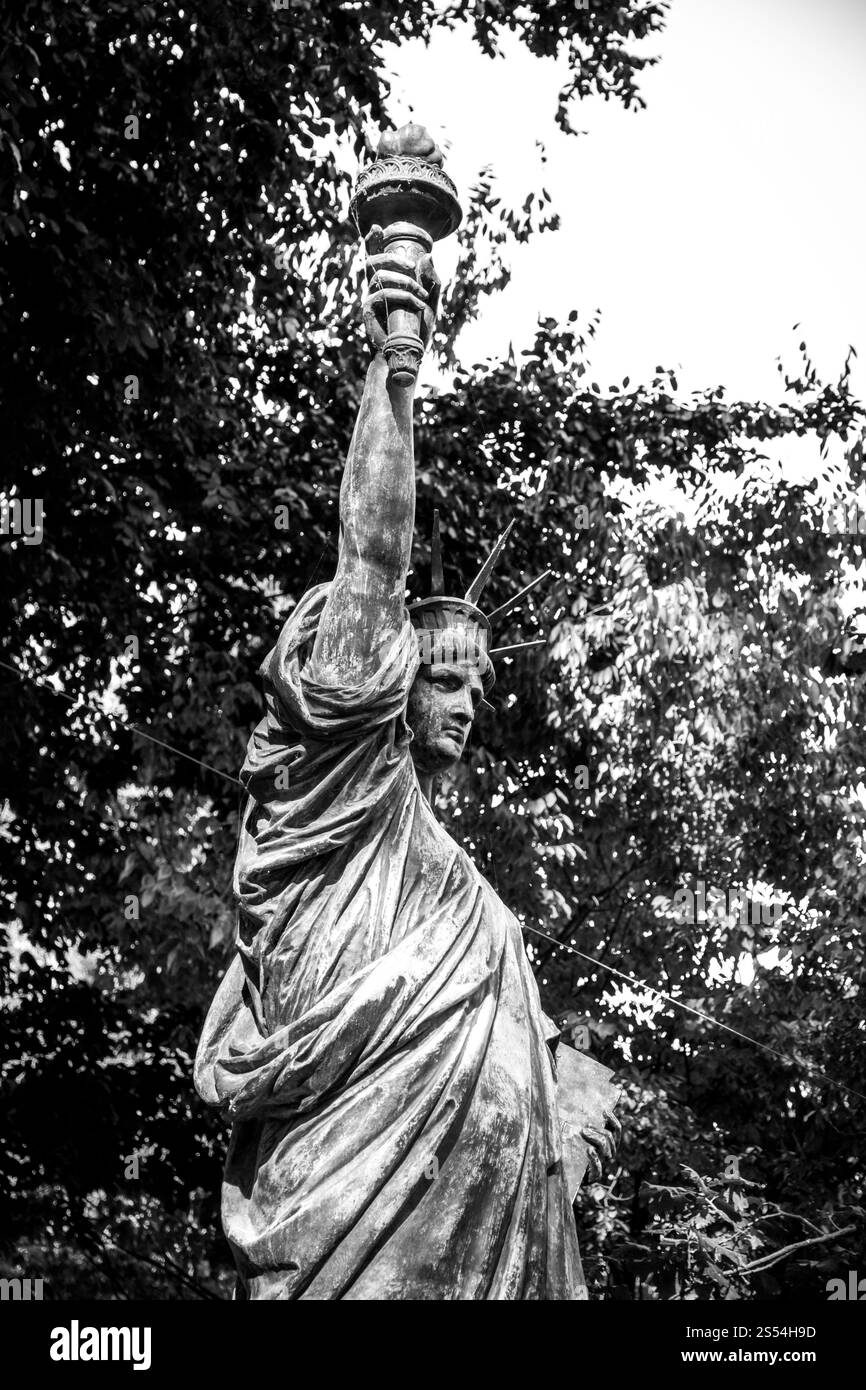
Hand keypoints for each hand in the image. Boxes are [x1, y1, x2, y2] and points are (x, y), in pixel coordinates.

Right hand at [362, 224, 439, 352]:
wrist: (409, 353)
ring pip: (379, 276)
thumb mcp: (430, 302)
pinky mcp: (368, 312)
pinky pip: (383, 295)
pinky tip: (417, 305)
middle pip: (372, 261)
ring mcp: (370, 300)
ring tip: (422, 295)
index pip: (374, 257)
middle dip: (393, 259)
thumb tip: (428, 255)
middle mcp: (374, 289)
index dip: (372, 241)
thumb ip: (432, 281)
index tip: (377, 228)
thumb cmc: (417, 329)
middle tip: (412, 267)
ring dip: (405, 282)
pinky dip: (404, 296)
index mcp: (386, 282)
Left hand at [581, 1110, 620, 1182]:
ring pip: (605, 1147)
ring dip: (594, 1137)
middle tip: (585, 1127)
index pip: (617, 1130)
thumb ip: (589, 1126)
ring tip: (582, 1132)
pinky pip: (598, 1166)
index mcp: (610, 1143)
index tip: (604, 1111)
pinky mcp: (596, 1175)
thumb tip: (586, 1111)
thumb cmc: (577, 1151)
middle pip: (609, 1137)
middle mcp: (610, 1153)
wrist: (571, 1175)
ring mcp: (603, 1163)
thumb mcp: (584, 1137)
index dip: (612, 1120)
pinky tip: (588, 1150)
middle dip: (598, 1130)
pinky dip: (594, 1157)